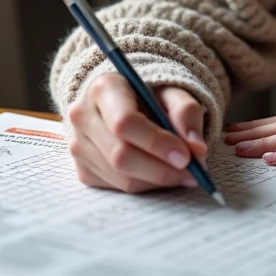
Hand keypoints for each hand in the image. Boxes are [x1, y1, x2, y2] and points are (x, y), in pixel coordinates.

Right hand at [66, 73, 207, 193]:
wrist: (127, 104)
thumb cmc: (151, 98)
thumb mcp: (173, 94)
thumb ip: (187, 114)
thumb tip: (197, 149)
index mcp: (104, 88)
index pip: (125, 122)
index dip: (157, 143)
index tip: (186, 157)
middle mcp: (83, 116)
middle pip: (121, 155)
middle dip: (161, 169)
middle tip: (193, 173)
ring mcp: (79, 145)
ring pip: (121, 177)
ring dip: (157, 181)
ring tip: (182, 173)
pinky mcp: (83, 169)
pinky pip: (117, 188)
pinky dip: (146, 185)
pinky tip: (159, 173)